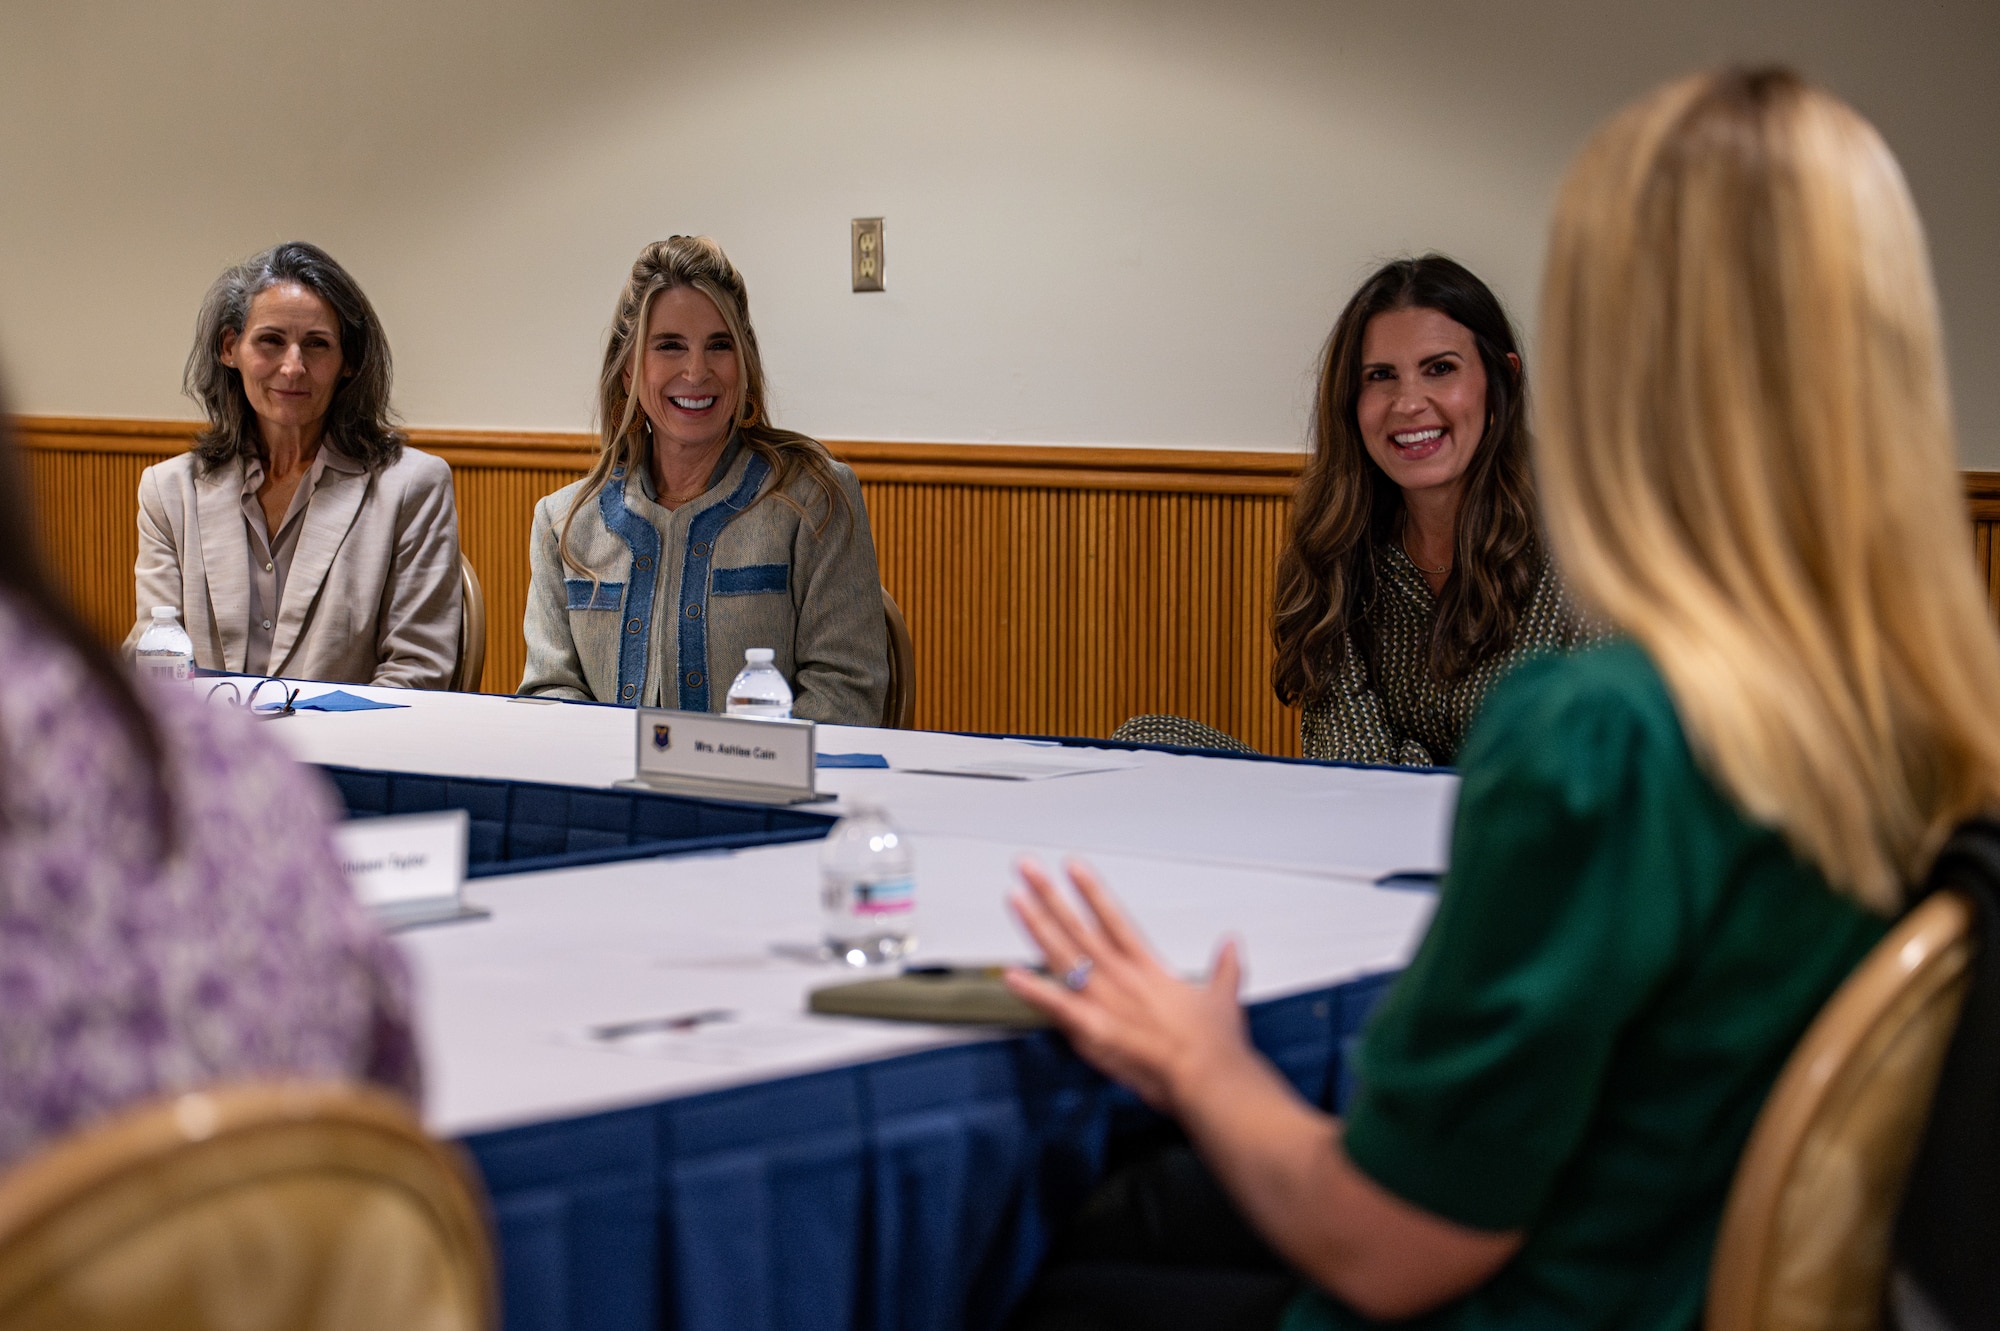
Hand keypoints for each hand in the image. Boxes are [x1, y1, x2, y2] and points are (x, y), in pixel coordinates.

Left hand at [1004, 858, 1253, 1113]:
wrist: (1211, 1078)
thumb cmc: (1217, 1046)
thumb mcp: (1222, 998)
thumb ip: (1224, 968)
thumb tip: (1231, 945)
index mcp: (1148, 969)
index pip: (1113, 918)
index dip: (1090, 890)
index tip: (1072, 866)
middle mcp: (1122, 978)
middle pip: (1078, 928)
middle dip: (1050, 895)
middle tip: (1027, 868)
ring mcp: (1106, 1002)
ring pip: (1063, 956)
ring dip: (1036, 926)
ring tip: (1015, 899)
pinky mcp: (1096, 1030)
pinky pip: (1057, 1007)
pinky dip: (1034, 992)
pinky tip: (1010, 975)